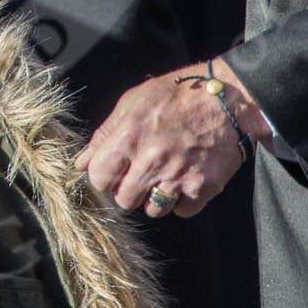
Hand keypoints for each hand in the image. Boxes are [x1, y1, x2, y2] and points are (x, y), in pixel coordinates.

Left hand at [76, 60, 257, 217]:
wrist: (227, 99)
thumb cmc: (176, 96)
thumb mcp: (132, 102)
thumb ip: (104, 134)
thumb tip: (81, 163)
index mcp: (129, 137)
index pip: (99, 178)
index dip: (103, 176)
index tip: (113, 171)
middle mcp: (152, 160)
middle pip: (124, 200)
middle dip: (129, 189)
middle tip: (142, 171)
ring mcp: (179, 177)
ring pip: (153, 210)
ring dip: (156, 197)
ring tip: (165, 173)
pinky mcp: (204, 187)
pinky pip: (182, 211)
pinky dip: (183, 199)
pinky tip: (186, 177)